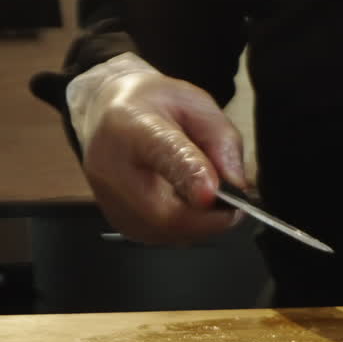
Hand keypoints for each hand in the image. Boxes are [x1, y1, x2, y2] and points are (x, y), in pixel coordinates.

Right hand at [67, 53, 245, 243]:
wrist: (107, 115)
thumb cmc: (151, 107)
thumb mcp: (196, 104)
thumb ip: (221, 140)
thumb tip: (235, 184)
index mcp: (132, 125)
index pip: (163, 155)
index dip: (190, 176)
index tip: (212, 193)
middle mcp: (111, 168)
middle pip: (163, 213)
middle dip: (209, 218)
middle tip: (235, 206)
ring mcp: (110, 201)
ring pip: (166, 233)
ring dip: (200, 224)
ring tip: (209, 197)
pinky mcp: (119, 222)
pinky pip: (162, 237)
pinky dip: (186, 228)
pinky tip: (188, 204)